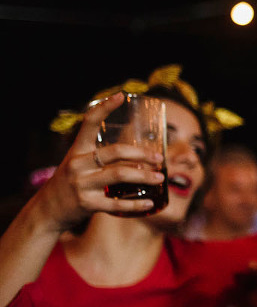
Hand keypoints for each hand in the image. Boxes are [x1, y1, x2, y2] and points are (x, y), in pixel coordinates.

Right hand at [36, 93, 165, 227]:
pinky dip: (136, 205)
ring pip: (120, 175)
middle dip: (141, 154)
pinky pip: (117, 204)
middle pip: (115, 152)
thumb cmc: (70, 184)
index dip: (104, 108)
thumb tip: (139, 158)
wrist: (46, 211)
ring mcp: (82, 185)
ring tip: (160, 177)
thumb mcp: (78, 165)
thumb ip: (101, 158)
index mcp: (76, 151)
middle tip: (159, 157)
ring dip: (144, 176)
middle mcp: (78, 165)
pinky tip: (150, 203)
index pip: (88, 124)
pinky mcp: (87, 204)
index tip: (121, 95)